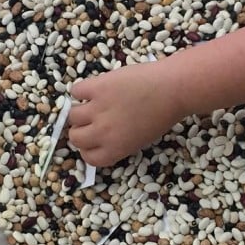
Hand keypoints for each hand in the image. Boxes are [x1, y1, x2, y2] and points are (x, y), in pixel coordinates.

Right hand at [68, 61, 184, 166]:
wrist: (172, 89)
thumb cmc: (163, 114)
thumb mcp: (140, 139)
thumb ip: (119, 141)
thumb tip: (102, 135)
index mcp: (114, 149)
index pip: (88, 158)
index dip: (88, 148)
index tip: (92, 139)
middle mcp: (102, 132)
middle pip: (75, 137)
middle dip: (81, 130)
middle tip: (90, 120)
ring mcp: (97, 109)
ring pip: (72, 115)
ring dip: (79, 110)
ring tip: (91, 103)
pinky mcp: (96, 87)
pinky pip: (76, 90)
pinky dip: (81, 90)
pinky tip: (93, 89)